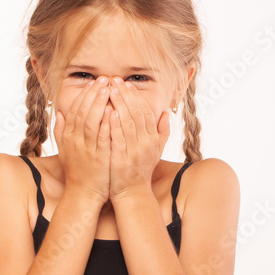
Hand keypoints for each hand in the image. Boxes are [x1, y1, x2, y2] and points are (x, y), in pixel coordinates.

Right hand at [53, 80, 110, 203]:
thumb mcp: (65, 149)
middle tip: (104, 80)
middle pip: (82, 111)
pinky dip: (105, 123)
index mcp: (67, 136)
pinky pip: (101, 137)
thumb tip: (59, 112)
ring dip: (99, 103)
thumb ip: (61, 130)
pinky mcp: (98, 157)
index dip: (84, 95)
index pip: (74, 109)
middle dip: (93, 93)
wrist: (83, 194)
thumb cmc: (78, 171)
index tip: (94, 82)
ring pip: (90, 121)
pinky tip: (112, 111)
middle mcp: (74, 140)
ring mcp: (86, 148)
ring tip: (108, 89)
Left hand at [107, 79, 169, 198]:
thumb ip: (162, 132)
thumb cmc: (140, 169)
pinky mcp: (122, 159)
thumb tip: (166, 113)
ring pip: (128, 122)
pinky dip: (115, 124)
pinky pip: (119, 138)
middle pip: (137, 113)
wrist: (132, 193)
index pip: (146, 111)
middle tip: (114, 81)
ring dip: (119, 104)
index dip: (136, 96)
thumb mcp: (156, 150)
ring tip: (110, 90)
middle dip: (125, 95)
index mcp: (153, 138)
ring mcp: (135, 151)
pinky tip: (109, 112)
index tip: (126, 84)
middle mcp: (146, 143)